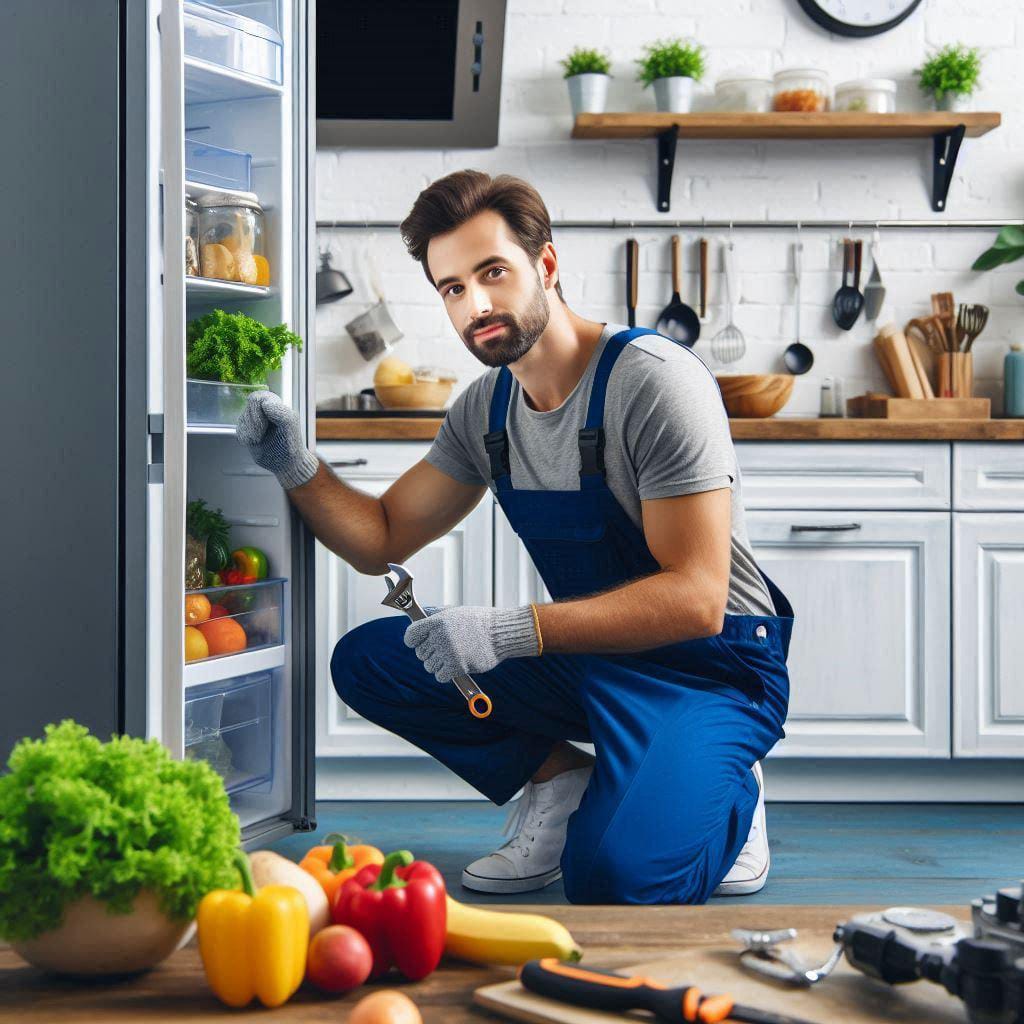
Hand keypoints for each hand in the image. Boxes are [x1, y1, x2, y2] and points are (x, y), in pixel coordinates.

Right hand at [236, 391, 318, 489]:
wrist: (285, 462)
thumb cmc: (291, 443)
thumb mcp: (290, 425)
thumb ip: (280, 411)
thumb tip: (265, 403)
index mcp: (275, 405)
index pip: (259, 397)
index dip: (258, 410)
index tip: (266, 423)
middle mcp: (264, 411)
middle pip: (249, 406)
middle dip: (254, 421)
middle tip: (262, 434)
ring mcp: (254, 421)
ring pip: (242, 417)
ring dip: (250, 430)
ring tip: (261, 439)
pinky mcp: (248, 432)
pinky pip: (239, 429)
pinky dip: (246, 437)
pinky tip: (255, 442)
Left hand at [404, 605, 538, 682]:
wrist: (501, 632)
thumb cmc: (479, 622)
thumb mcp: (455, 612)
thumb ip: (436, 615)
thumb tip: (420, 616)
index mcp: (437, 621)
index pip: (411, 635)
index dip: (412, 641)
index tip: (416, 643)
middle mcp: (440, 636)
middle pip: (420, 653)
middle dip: (430, 653)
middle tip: (445, 649)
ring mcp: (448, 652)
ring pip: (429, 666)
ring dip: (439, 664)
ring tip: (453, 656)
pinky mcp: (457, 666)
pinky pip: (440, 676)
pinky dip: (446, 674)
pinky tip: (455, 666)